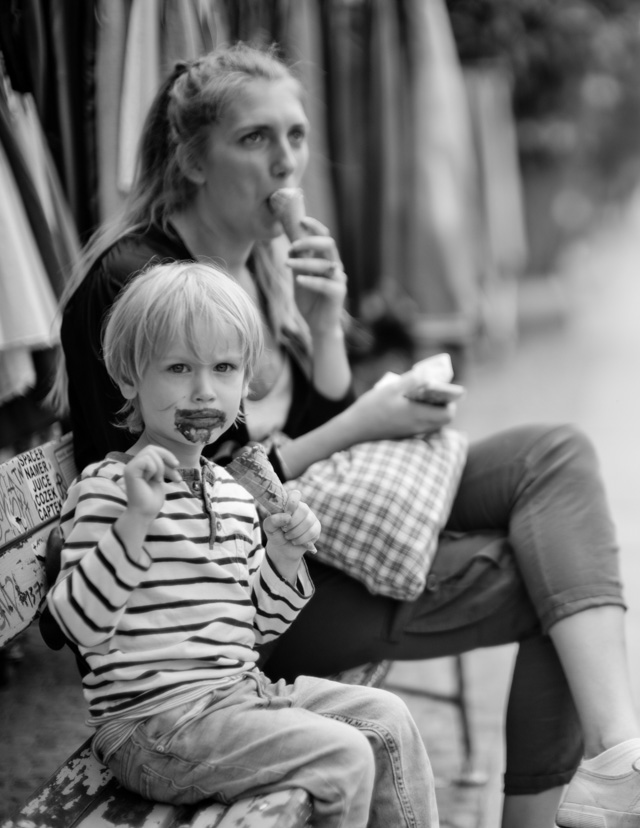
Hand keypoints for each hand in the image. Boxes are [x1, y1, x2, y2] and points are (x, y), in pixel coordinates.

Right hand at [123, 445, 180, 520]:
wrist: (145, 513)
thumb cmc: (152, 500)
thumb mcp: (160, 478)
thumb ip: (161, 466)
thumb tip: (171, 458)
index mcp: (139, 466)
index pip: (153, 450)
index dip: (167, 455)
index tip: (176, 466)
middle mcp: (133, 464)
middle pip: (152, 448)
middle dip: (166, 457)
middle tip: (173, 471)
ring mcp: (130, 467)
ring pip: (150, 453)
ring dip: (160, 466)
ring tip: (159, 480)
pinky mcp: (130, 471)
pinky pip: (146, 460)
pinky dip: (154, 469)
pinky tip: (153, 480)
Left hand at [263, 490, 320, 582]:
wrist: (282, 549)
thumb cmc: (276, 534)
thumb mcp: (269, 528)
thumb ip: (273, 520)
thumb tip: (287, 517)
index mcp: (290, 504)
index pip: (295, 494)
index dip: (292, 503)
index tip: (286, 513)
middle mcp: (302, 508)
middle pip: (303, 509)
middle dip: (292, 523)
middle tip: (284, 529)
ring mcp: (311, 518)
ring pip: (308, 522)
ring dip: (295, 533)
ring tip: (288, 537)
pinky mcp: (316, 528)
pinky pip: (312, 532)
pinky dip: (301, 539)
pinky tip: (295, 541)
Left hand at [286, 217, 346, 335]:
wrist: (318, 325)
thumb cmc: (310, 301)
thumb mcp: (299, 278)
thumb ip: (297, 263)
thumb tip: (290, 247)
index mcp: (327, 260)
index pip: (324, 236)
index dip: (314, 227)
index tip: (301, 221)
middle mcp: (335, 266)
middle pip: (328, 244)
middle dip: (309, 241)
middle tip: (292, 247)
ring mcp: (339, 279)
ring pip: (324, 262)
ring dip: (303, 262)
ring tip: (286, 264)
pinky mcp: (338, 293)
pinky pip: (325, 283)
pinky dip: (310, 280)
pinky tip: (298, 280)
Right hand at [346, 372, 457, 442]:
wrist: (354, 429)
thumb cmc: (372, 407)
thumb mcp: (392, 389)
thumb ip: (412, 380)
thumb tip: (428, 373)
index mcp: (417, 414)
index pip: (447, 414)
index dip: (450, 402)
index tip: (444, 391)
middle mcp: (418, 426)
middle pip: (442, 420)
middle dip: (443, 406)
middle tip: (434, 392)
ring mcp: (411, 432)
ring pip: (433, 423)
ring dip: (432, 410)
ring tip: (421, 396)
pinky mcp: (404, 434)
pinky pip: (422, 425)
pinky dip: (422, 415)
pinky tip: (409, 405)